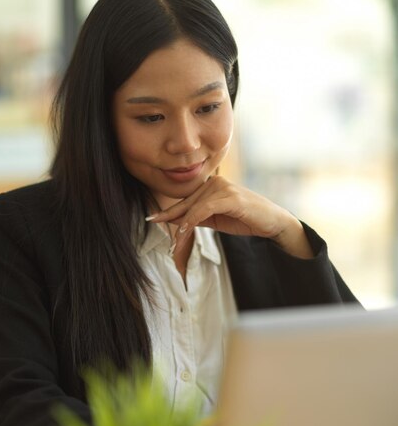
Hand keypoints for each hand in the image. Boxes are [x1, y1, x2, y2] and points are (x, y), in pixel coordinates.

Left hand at [148, 176, 313, 258]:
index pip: (187, 200)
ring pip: (193, 207)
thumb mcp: (216, 220)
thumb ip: (197, 218)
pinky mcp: (230, 196)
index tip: (152, 219)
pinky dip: (192, 220)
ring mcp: (223, 187)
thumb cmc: (246, 220)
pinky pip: (204, 209)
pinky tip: (183, 232)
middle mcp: (216, 183)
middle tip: (152, 224)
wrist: (273, 224)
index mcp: (212, 186)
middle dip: (170, 217)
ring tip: (174, 242)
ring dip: (181, 225)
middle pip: (187, 202)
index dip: (169, 211)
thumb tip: (174, 221)